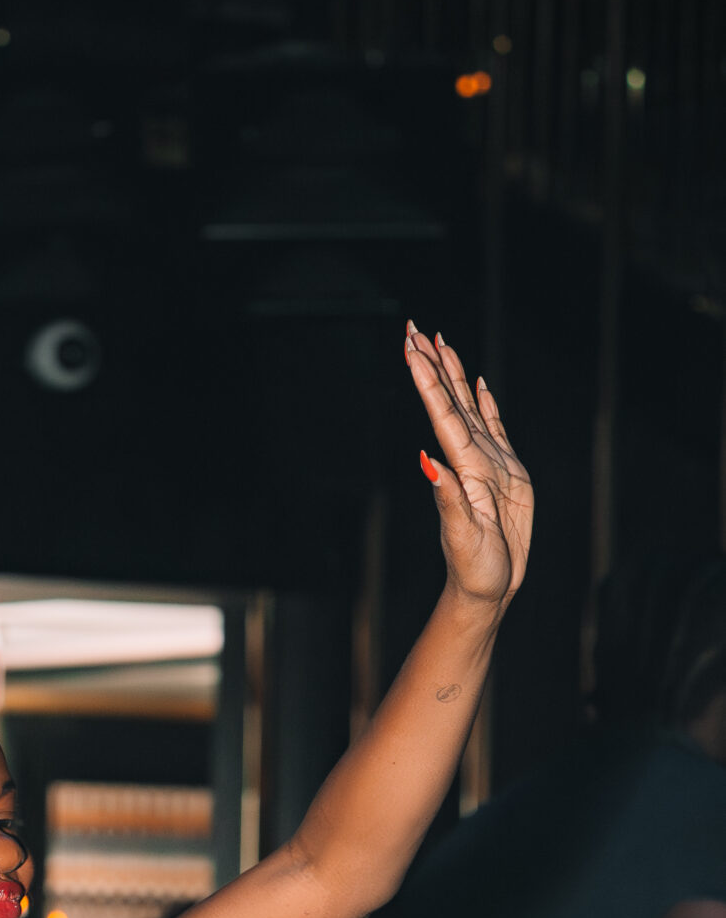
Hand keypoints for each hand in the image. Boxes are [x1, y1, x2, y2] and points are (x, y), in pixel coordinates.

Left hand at [405, 325, 532, 610]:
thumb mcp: (462, 537)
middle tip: (412, 326)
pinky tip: (479, 382)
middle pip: (449, 401)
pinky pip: (495, 428)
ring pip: (468, 406)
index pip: (441, 414)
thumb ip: (447, 499)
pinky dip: (486, 403)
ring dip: (453, 374)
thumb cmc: (474, 571)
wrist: (487, 590)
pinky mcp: (507, 473)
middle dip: (432, 364)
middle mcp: (470, 459)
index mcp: (461, 469)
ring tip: (440, 340)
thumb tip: (426, 461)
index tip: (410, 347)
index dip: (427, 379)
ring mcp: (488, 463)